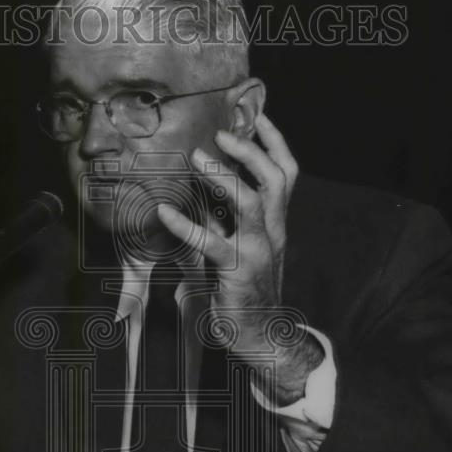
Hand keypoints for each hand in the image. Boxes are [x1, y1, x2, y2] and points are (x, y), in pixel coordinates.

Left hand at [157, 113, 321, 403]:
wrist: (261, 335)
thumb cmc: (248, 289)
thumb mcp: (245, 248)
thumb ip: (230, 220)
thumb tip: (205, 190)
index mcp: (276, 223)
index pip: (286, 174)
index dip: (275, 143)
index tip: (258, 117)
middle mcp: (272, 232)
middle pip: (275, 180)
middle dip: (251, 152)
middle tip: (221, 134)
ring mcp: (257, 251)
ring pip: (251, 203)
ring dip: (223, 178)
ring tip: (196, 158)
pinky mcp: (237, 272)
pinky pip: (211, 243)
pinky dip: (186, 224)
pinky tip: (164, 212)